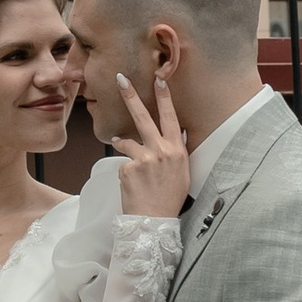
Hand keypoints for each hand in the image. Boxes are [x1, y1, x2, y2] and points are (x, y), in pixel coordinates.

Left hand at [111, 70, 190, 220]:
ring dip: (122, 142)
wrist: (154, 221)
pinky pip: (123, 163)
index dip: (165, 98)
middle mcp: (161, 151)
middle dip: (131, 96)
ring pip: (126, 141)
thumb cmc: (169, 199)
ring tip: (123, 149)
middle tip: (120, 79)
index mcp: (177, 151)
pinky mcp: (127, 168)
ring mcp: (143, 159)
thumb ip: (176, 152)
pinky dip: (125, 171)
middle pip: (143, 118)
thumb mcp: (181, 173)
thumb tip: (175, 133)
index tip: (159, 80)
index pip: (171, 118)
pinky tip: (132, 183)